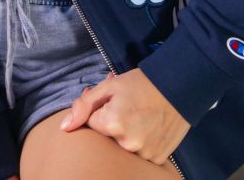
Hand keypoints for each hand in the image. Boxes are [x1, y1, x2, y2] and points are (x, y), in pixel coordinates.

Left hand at [61, 69, 189, 164]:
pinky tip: (149, 126)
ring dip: (126, 134)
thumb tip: (64, 128)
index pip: (91, 123)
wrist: (179, 87)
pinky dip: (140, 142)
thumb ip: (83, 106)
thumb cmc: (141, 84)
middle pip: (107, 137)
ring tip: (140, 114)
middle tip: (128, 106)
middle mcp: (127, 143)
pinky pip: (139, 153)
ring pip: (122, 146)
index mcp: (112, 124)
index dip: (100, 110)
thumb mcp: (109, 87)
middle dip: (112, 122)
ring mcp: (143, 153)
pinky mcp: (157, 158)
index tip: (114, 101)